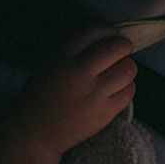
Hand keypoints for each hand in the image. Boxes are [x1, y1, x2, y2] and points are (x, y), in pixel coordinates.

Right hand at [11, 26, 136, 157]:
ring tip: (120, 71)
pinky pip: (129, 92)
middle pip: (116, 48)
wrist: (35, 133)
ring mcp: (94, 95)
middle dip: (124, 46)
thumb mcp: (50, 65)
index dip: (108, 30)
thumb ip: (74, 52)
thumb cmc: (41, 97)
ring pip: (128, 70)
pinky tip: (119, 88)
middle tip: (124, 50)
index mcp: (62, 58)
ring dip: (128, 67)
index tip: (113, 34)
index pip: (94, 32)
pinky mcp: (105, 113)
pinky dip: (128, 87)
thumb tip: (107, 41)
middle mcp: (79, 74)